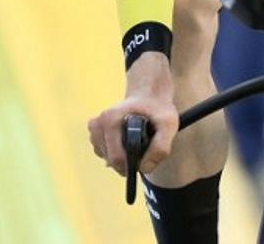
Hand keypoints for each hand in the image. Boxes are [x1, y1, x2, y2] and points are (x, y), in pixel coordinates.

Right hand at [88, 53, 179, 175]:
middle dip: (129, 161)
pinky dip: (116, 153)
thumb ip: (160, 148)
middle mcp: (98, 123)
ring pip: (107, 159)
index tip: (146, 156)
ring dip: (123, 157)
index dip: (134, 164)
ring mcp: (95, 129)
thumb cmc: (158, 109)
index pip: (117, 158)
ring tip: (136, 140)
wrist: (149, 95)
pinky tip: (127, 141)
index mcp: (110, 119)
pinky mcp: (95, 133)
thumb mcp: (168, 125)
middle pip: (111, 160)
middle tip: (144, 145)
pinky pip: (104, 154)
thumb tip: (143, 168)